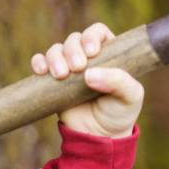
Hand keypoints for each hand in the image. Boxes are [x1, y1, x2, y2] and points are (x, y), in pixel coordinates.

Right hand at [30, 23, 143, 137]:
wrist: (99, 136)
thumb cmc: (120, 112)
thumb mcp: (130, 97)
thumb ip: (118, 82)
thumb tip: (88, 74)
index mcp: (110, 54)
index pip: (98, 32)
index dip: (92, 36)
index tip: (92, 52)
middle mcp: (88, 57)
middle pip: (74, 38)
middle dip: (73, 50)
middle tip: (78, 68)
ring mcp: (69, 68)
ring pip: (56, 49)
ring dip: (55, 57)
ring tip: (62, 75)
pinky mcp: (53, 81)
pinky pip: (40, 63)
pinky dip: (38, 62)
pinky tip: (42, 71)